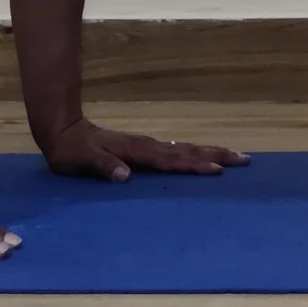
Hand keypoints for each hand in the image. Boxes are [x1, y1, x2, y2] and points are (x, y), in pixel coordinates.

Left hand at [41, 118, 249, 181]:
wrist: (64, 130)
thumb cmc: (71, 151)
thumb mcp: (80, 161)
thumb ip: (102, 166)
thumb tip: (125, 176)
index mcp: (136, 152)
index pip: (171, 160)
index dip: (194, 166)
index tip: (218, 169)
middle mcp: (147, 147)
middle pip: (188, 151)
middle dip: (216, 155)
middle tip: (244, 159)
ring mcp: (147, 146)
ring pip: (186, 149)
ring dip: (210, 152)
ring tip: (234, 156)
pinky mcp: (144, 149)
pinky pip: (176, 151)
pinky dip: (195, 154)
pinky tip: (204, 157)